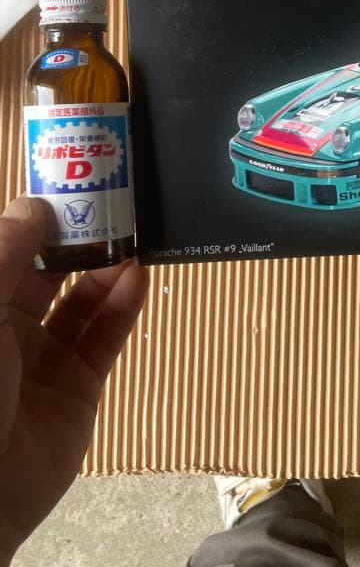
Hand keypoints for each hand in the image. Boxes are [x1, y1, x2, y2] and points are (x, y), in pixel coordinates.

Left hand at [0, 196, 147, 566]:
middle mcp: (5, 326)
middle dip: (80, 234)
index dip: (38, 216)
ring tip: (135, 232)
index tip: (70, 181)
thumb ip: (8, 254)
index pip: (11, 249)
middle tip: (114, 199)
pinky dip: (125, 304)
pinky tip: (139, 274)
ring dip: (108, 265)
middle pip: (50, 267)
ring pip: (82, 298)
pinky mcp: (78, 385)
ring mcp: (42, 356)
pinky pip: (105, 334)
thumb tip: (37, 205)